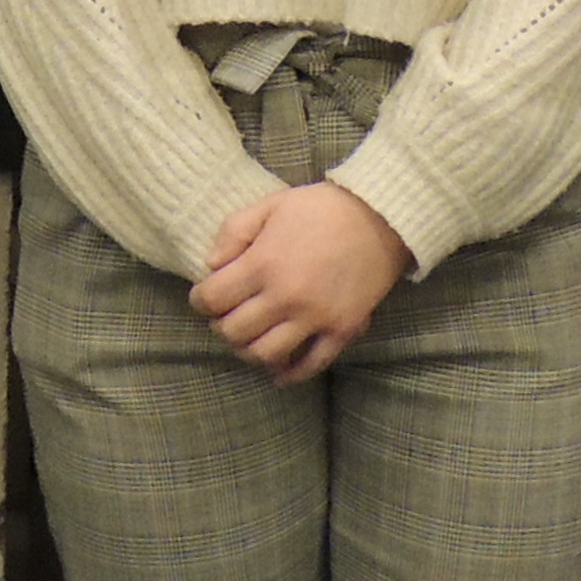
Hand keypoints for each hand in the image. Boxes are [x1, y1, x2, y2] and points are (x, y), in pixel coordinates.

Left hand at [190, 182, 406, 381]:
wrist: (379, 217)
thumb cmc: (320, 208)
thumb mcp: (269, 206)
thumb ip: (233, 233)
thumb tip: (210, 266)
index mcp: (263, 263)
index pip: (213, 299)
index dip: (200, 301)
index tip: (204, 298)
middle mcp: (285, 297)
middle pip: (234, 332)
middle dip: (221, 326)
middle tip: (225, 317)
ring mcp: (314, 318)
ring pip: (266, 355)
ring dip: (249, 351)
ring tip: (249, 339)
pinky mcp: (341, 330)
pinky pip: (311, 365)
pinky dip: (290, 374)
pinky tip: (278, 372)